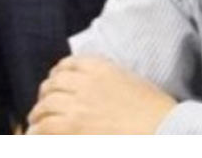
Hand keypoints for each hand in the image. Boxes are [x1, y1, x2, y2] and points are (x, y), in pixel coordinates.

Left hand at [27, 56, 176, 134]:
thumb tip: (92, 88)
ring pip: (44, 107)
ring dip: (38, 116)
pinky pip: (43, 128)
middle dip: (46, 96)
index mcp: (101, 68)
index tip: (55, 85)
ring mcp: (76, 106)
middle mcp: (85, 83)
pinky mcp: (71, 129)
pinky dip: (37, 133)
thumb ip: (109, 78)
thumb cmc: (156, 112)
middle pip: (52, 85)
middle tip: (43, 107)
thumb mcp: (132, 82)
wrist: (164, 131)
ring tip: (37, 125)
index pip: (67, 65)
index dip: (57, 76)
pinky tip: (38, 137)